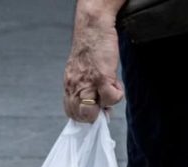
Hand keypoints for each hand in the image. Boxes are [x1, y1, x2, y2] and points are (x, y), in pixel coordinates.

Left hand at [63, 6, 123, 121]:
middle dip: (95, 115)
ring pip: (91, 112)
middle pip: (80, 115)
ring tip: (111, 88)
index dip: (85, 116)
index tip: (97, 110)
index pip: (71, 112)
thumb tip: (100, 107)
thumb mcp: (82, 71)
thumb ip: (87, 88)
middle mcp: (75, 86)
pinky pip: (111, 99)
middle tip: (105, 102)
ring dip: (106, 106)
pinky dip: (117, 95)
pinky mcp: (101, 78)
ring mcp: (87, 84)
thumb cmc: (91, 48)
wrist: (92, 28)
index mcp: (70, 85)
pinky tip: (116, 83)